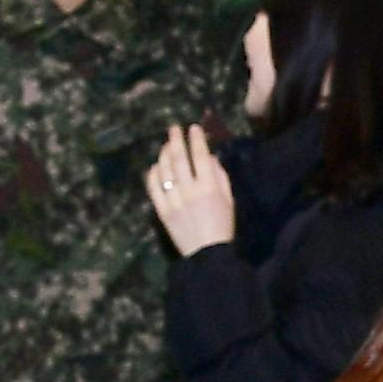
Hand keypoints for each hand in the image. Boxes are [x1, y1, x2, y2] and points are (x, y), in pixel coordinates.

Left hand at [145, 124, 234, 253]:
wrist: (206, 253)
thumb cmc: (222, 226)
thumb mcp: (229, 199)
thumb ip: (220, 177)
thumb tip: (210, 158)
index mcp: (209, 187)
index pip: (201, 156)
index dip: (196, 140)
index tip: (193, 128)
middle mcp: (189, 190)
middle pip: (180, 159)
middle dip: (177, 141)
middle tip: (174, 129)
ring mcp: (173, 200)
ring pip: (165, 170)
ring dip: (164, 155)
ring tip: (166, 145)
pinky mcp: (162, 210)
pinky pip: (153, 187)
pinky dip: (153, 174)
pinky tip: (155, 166)